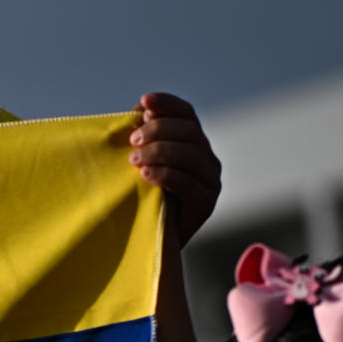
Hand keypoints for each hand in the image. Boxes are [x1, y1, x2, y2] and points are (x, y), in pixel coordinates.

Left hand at [130, 91, 219, 245]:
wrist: (148, 240)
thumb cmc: (140, 196)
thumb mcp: (138, 161)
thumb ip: (141, 137)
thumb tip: (139, 110)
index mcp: (193, 142)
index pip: (186, 114)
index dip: (167, 104)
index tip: (144, 101)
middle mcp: (207, 159)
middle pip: (189, 132)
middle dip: (159, 130)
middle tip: (132, 140)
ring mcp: (210, 182)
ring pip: (191, 155)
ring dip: (160, 152)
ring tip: (134, 159)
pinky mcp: (205, 205)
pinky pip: (188, 184)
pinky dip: (166, 175)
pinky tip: (145, 175)